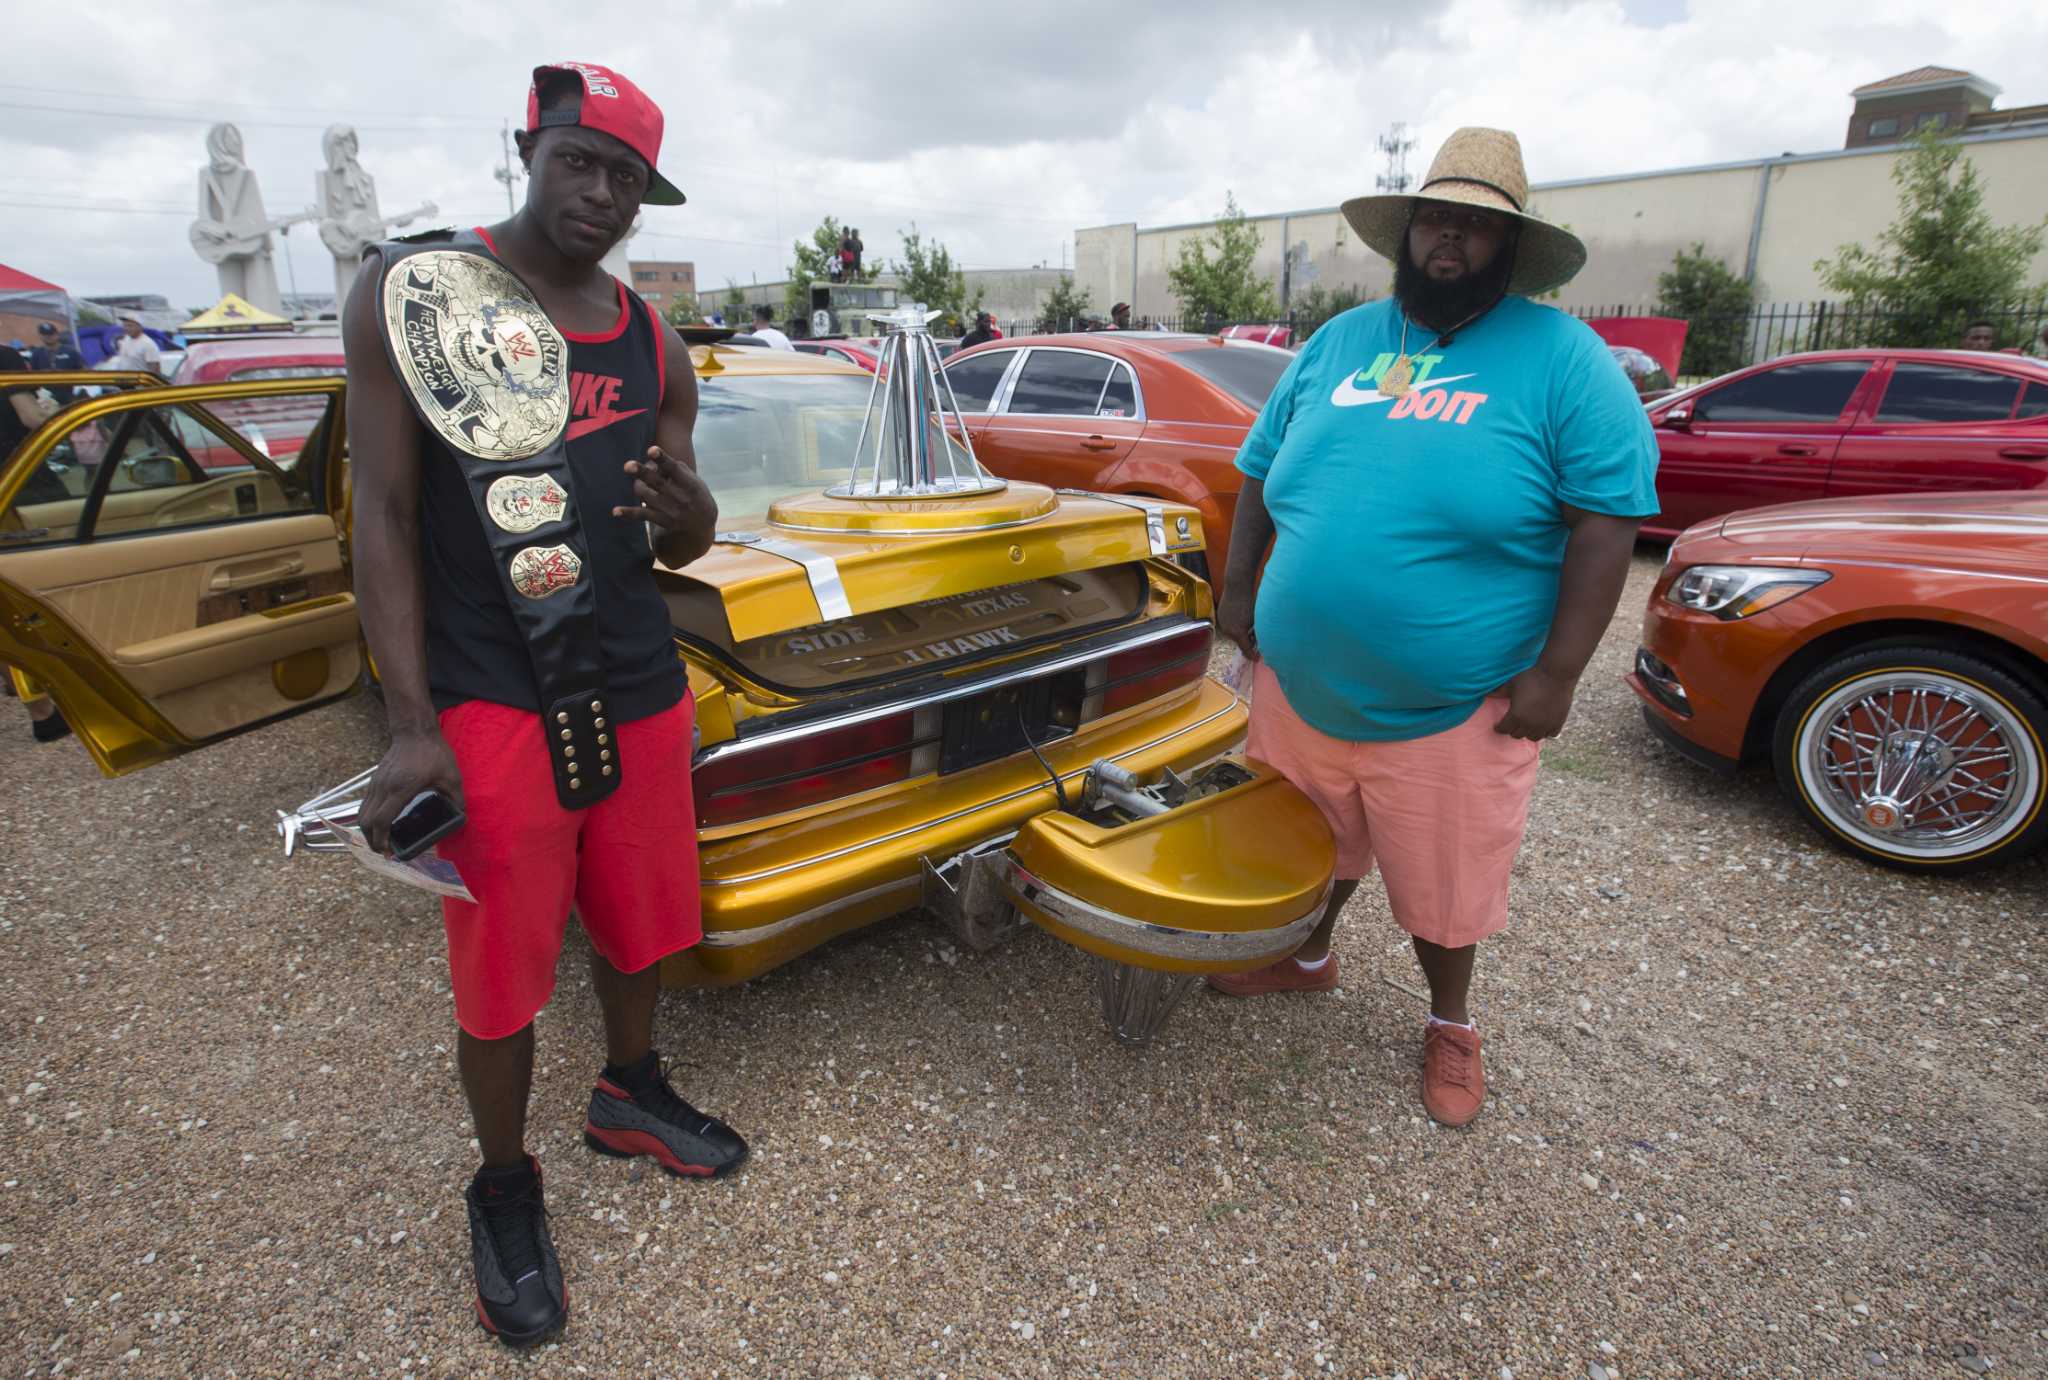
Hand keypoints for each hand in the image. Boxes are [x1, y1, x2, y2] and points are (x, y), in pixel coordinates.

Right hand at [358, 728, 462, 853]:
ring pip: (362, 813)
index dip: (381, 840)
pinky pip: (365, 805)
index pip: (382, 820)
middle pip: (366, 821)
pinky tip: (381, 824)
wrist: (415, 731)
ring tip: (381, 842)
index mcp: (401, 789)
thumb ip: (457, 799)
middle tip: (385, 852)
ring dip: (368, 831)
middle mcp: (383, 788)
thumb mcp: (452, 777)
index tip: (389, 852)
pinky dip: (369, 818)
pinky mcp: (374, 781)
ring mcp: (376, 784)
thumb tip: (461, 818)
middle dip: (372, 841)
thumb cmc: (434, 753)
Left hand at [615, 445, 711, 532]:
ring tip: (638, 482)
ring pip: (645, 495)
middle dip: (642, 473)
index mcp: (689, 483)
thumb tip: (651, 461)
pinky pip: (642, 515)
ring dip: (637, 485)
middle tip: (628, 465)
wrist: (702, 524)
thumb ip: (674, 468)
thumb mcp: (693, 480)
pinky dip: (628, 513)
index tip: (651, 450)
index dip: (663, 459)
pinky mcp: (662, 520)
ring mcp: (670, 510)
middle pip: (657, 483)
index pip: (674, 469)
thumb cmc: (693, 493)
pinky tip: (615, 511)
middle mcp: (680, 497)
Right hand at [1216, 590, 1257, 659]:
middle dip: (1246, 642)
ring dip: (1240, 633)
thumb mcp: (1256, 621)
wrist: (1237, 586)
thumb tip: (1256, 642)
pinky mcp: (1220, 617)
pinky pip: (1228, 626)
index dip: (1252, 655)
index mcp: (1238, 633)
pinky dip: (1235, 626)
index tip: (1257, 658)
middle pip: (1239, 641)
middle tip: (1255, 639)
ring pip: (1233, 634)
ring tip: (1248, 625)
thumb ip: (1255, 634)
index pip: (1246, 649)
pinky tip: (1241, 617)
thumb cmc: (1250, 602)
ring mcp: (1223, 624)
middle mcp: (1228, 631)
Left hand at [1492, 665, 1578, 740]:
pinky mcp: (1558, 723)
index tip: (1498, 725)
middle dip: (1512, 729)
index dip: (1499, 727)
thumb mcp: (1511, 684)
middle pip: (1517, 735)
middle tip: (1512, 723)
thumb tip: (1485, 694)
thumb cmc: (1531, 677)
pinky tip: (1542, 725)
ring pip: (1533, 738)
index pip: (1503, 729)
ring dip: (1528, 732)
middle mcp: (1530, 724)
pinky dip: (1545, 732)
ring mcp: (1545, 725)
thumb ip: (1498, 692)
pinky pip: (1550, 735)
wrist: (1556, 674)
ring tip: (1527, 725)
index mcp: (1516, 715)